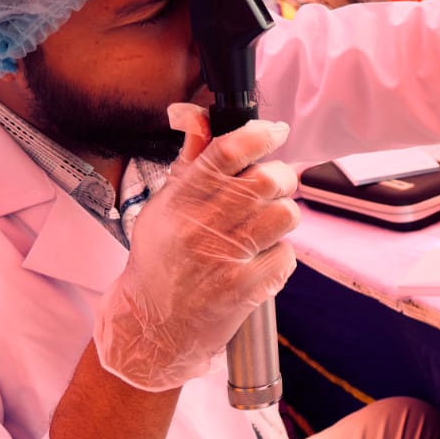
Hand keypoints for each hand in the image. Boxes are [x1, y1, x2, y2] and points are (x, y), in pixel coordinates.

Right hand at [93, 104, 300, 391]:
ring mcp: (226, 258)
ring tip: (264, 227)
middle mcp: (202, 225)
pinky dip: (280, 256)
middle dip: (281, 178)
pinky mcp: (245, 289)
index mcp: (182, 199)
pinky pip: (287, 255)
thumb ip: (190, 158)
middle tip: (274, 187)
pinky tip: (259, 261)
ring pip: (285, 215)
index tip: (276, 131)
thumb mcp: (165, 204)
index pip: (227, 151)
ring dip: (283, 217)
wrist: (152, 325)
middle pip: (268, 180)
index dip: (260, 134)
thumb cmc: (161, 259)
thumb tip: (191, 112)